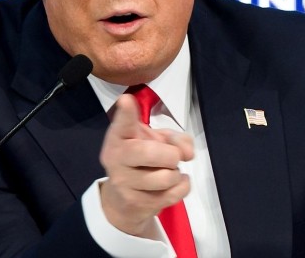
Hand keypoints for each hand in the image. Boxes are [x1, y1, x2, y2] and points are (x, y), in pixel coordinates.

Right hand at [98, 93, 194, 237]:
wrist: (123, 201)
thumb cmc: (141, 161)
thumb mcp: (154, 141)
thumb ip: (174, 138)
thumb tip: (188, 152)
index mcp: (118, 137)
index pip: (122, 123)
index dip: (126, 113)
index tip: (126, 100)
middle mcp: (116, 158)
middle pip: (151, 153)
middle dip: (171, 155)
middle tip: (172, 157)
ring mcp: (124, 183)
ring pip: (167, 177)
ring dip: (176, 173)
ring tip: (168, 172)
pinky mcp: (137, 204)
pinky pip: (174, 194)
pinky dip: (182, 186)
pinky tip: (174, 184)